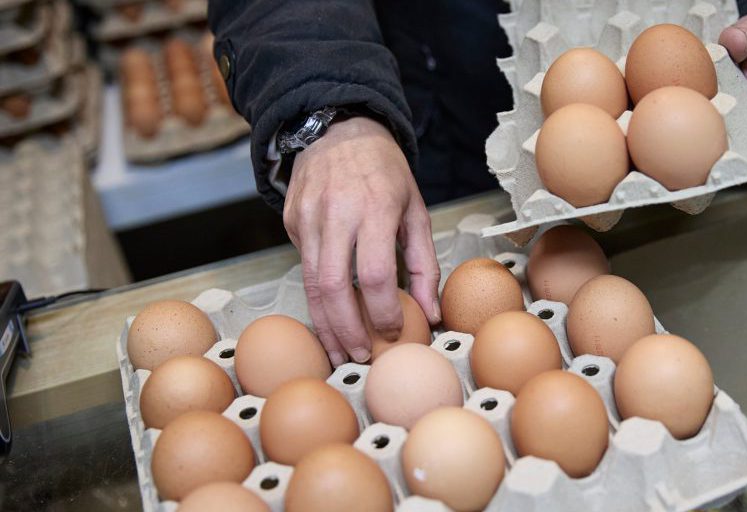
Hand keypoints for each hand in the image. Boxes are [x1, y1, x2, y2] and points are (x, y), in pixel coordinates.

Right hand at [283, 116, 440, 365]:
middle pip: (333, 287)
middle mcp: (336, 214)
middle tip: (359, 357)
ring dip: (325, 325)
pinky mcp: (290, 221)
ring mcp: (307, 217)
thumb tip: (430, 313)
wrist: (338, 128)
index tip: (393, 332)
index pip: (375, 274)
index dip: (382, 311)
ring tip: (340, 352)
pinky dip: (316, 296)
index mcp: (374, 209)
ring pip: (310, 284)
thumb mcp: (415, 210)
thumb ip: (424, 263)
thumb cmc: (384, 172)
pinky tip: (329, 314)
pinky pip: (303, 266)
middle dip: (346, 330)